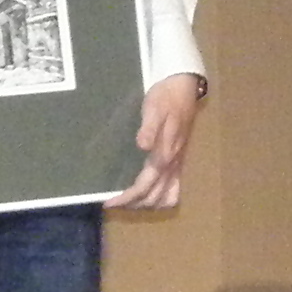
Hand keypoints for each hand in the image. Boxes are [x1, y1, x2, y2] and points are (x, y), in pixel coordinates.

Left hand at [111, 73, 204, 209]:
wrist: (183, 87)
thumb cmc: (165, 98)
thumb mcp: (154, 108)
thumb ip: (149, 129)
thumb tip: (143, 147)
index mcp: (165, 154)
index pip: (145, 186)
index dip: (127, 197)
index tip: (108, 201)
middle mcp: (172, 164)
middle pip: (154, 197)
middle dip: (134, 204)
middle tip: (114, 202)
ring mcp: (177, 164)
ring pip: (166, 198)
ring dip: (148, 204)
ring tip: (130, 201)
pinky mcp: (179, 161)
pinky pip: (174, 190)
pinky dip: (161, 198)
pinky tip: (149, 194)